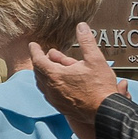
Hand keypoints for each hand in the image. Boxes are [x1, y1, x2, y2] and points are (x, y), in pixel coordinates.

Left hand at [29, 22, 125, 138]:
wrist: (104, 111)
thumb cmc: (100, 88)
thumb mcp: (95, 59)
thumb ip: (86, 41)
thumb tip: (81, 27)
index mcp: (55, 76)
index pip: (37, 60)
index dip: (35, 50)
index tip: (33, 45)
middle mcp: (50, 88)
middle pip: (38, 72)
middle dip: (41, 61)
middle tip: (45, 54)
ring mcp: (54, 99)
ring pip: (43, 83)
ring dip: (45, 73)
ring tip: (53, 67)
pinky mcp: (59, 107)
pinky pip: (49, 93)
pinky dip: (50, 84)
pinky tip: (59, 82)